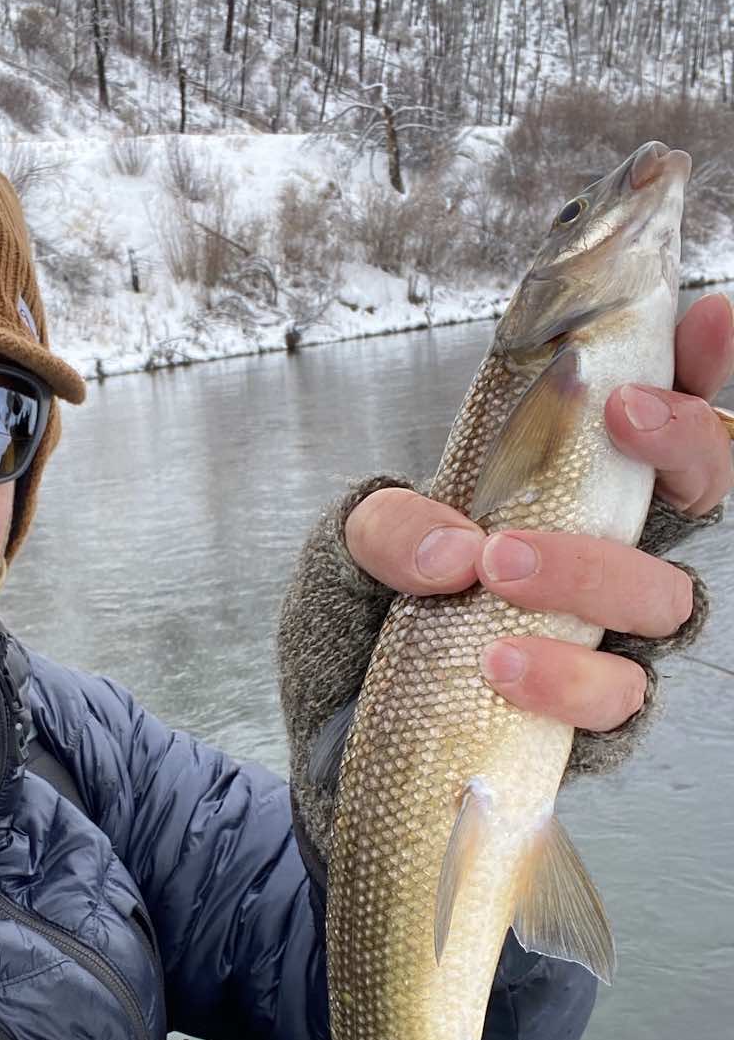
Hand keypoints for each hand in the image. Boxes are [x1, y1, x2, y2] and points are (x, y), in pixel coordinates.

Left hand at [344, 293, 733, 732]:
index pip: (660, 420)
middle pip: (705, 490)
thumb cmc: (372, 618)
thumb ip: (390, 524)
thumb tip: (454, 549)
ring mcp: (609, 636)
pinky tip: (501, 663)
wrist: (343, 723)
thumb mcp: (356, 548)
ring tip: (499, 566)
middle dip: (682, 440)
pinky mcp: (591, 715)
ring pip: (668, 597)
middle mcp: (610, 555)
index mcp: (570, 493)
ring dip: (591, 571)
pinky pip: (619, 697)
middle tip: (618, 413)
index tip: (707, 316)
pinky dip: (564, 677)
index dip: (702, 365)